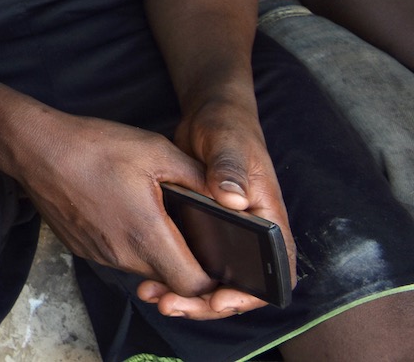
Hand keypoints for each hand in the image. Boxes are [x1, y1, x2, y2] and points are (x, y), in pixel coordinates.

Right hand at [13, 108, 271, 320]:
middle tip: (192, 232)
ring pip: (143, 269)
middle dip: (186, 262)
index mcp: (147, 234)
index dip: (213, 281)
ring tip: (156, 215)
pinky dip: (130, 244)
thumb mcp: (156, 150)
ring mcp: (100, 255)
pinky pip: (118, 257)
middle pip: (170, 279)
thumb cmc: (94, 146)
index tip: (221, 261)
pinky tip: (124, 211)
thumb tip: (230, 199)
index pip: (194, 286)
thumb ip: (198, 179)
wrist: (33, 147)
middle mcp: (123, 255)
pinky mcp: (83, 249)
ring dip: (156, 252)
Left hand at [142, 98, 295, 315]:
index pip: (275, 274)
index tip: (217, 300)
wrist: (212, 117)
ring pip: (215, 279)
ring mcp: (230, 236)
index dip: (249, 295)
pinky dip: (176, 276)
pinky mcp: (206, 231)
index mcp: (270, 221)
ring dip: (188, 295)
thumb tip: (235, 200)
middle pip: (240, 286)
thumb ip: (231, 170)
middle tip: (172, 306)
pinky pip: (196, 263)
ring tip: (154, 297)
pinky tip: (148, 280)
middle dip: (207, 304)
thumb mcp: (229, 145)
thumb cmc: (229, 129)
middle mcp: (254, 235)